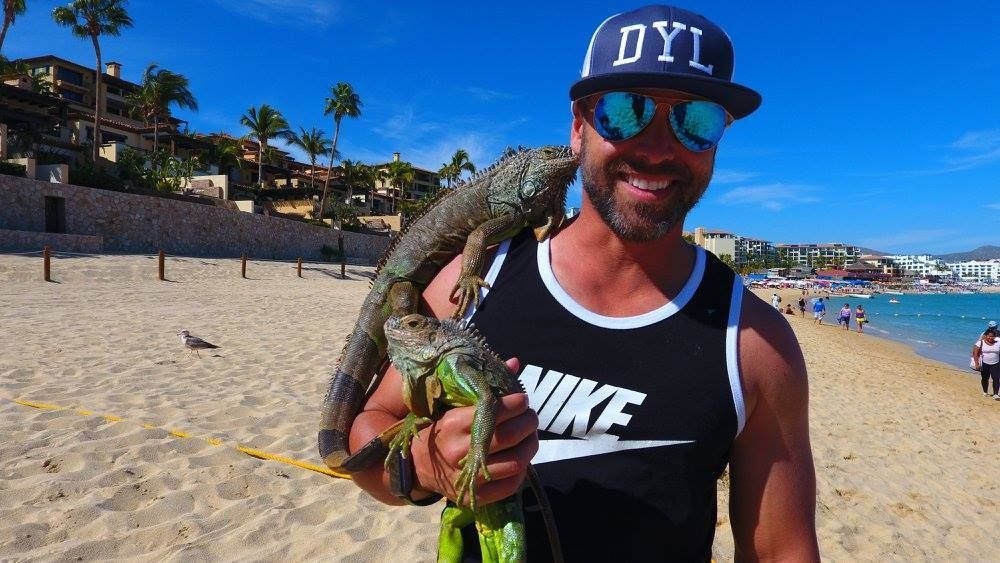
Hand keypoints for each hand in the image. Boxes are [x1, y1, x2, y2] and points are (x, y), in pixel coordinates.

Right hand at [409, 358, 538, 506]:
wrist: (416, 466)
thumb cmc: (440, 430)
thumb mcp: (454, 405)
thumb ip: (485, 386)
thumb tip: (516, 362)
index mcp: (453, 424)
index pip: (494, 411)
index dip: (516, 403)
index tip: (523, 399)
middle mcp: (459, 451)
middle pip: (509, 436)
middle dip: (528, 422)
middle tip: (531, 416)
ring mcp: (467, 478)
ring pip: (515, 462)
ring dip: (530, 446)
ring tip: (530, 436)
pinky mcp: (475, 497)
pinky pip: (510, 486)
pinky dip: (522, 471)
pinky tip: (521, 458)